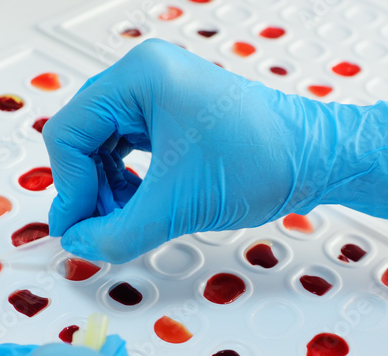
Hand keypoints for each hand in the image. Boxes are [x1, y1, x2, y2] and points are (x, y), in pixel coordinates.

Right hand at [43, 39, 387, 262]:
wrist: (318, 159)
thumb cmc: (267, 158)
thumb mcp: (178, 205)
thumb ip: (119, 233)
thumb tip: (81, 246)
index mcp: (141, 77)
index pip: (70, 133)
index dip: (70, 188)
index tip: (79, 228)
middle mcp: (147, 77)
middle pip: (84, 138)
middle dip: (90, 190)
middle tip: (99, 230)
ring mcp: (162, 93)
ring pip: (106, 146)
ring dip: (109, 189)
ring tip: (127, 220)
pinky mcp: (177, 114)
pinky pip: (132, 149)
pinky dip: (131, 182)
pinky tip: (144, 206)